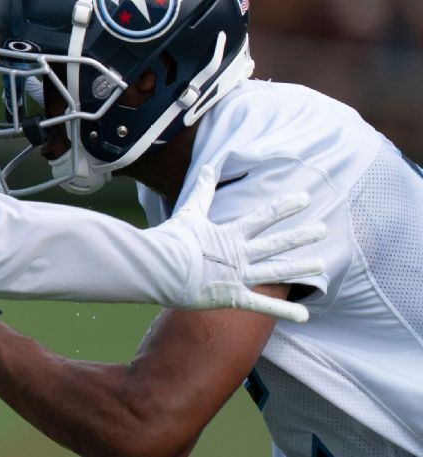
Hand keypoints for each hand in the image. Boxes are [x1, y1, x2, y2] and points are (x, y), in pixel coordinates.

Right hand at [159, 165, 324, 322]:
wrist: (159, 267)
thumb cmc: (171, 240)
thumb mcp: (189, 213)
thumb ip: (202, 192)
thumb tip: (207, 166)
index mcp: (230, 234)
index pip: (264, 216)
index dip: (285, 206)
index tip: (305, 198)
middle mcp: (240, 254)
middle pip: (277, 243)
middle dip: (301, 236)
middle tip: (324, 229)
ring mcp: (238, 276)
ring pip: (276, 272)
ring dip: (300, 268)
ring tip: (322, 264)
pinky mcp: (232, 297)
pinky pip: (262, 306)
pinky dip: (283, 311)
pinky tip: (305, 316)